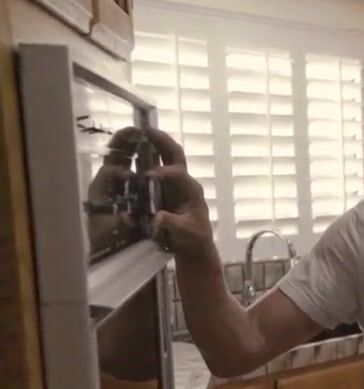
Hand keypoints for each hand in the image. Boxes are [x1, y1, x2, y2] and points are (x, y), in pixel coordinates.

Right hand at [140, 126, 216, 262]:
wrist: (194, 244)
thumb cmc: (192, 238)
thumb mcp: (185, 233)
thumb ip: (173, 224)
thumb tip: (157, 217)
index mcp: (191, 189)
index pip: (178, 174)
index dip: (164, 172)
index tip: (148, 175)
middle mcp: (184, 180)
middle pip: (174, 154)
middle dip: (161, 140)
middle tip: (144, 128)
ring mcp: (174, 180)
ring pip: (165, 155)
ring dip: (151, 142)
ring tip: (135, 131)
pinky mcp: (164, 184)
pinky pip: (154, 164)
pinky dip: (144, 153)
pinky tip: (130, 148)